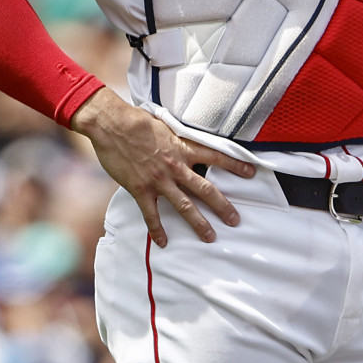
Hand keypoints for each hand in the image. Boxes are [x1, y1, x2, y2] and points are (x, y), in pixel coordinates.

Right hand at [70, 87, 253, 246]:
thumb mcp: (165, 125)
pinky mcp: (140, 189)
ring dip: (198, 223)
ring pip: (184, 205)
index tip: (251, 173)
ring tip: (210, 236)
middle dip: (222, 206)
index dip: (235, 165)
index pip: (216, 157)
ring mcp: (158, 180)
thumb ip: (177, 136)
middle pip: (205, 189)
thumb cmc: (136, 120)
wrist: (111, 124)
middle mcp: (175, 166)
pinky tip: (163, 242)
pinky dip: (157, 229)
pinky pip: (151, 214)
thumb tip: (185, 137)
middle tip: (235, 220)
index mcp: (183, 147)